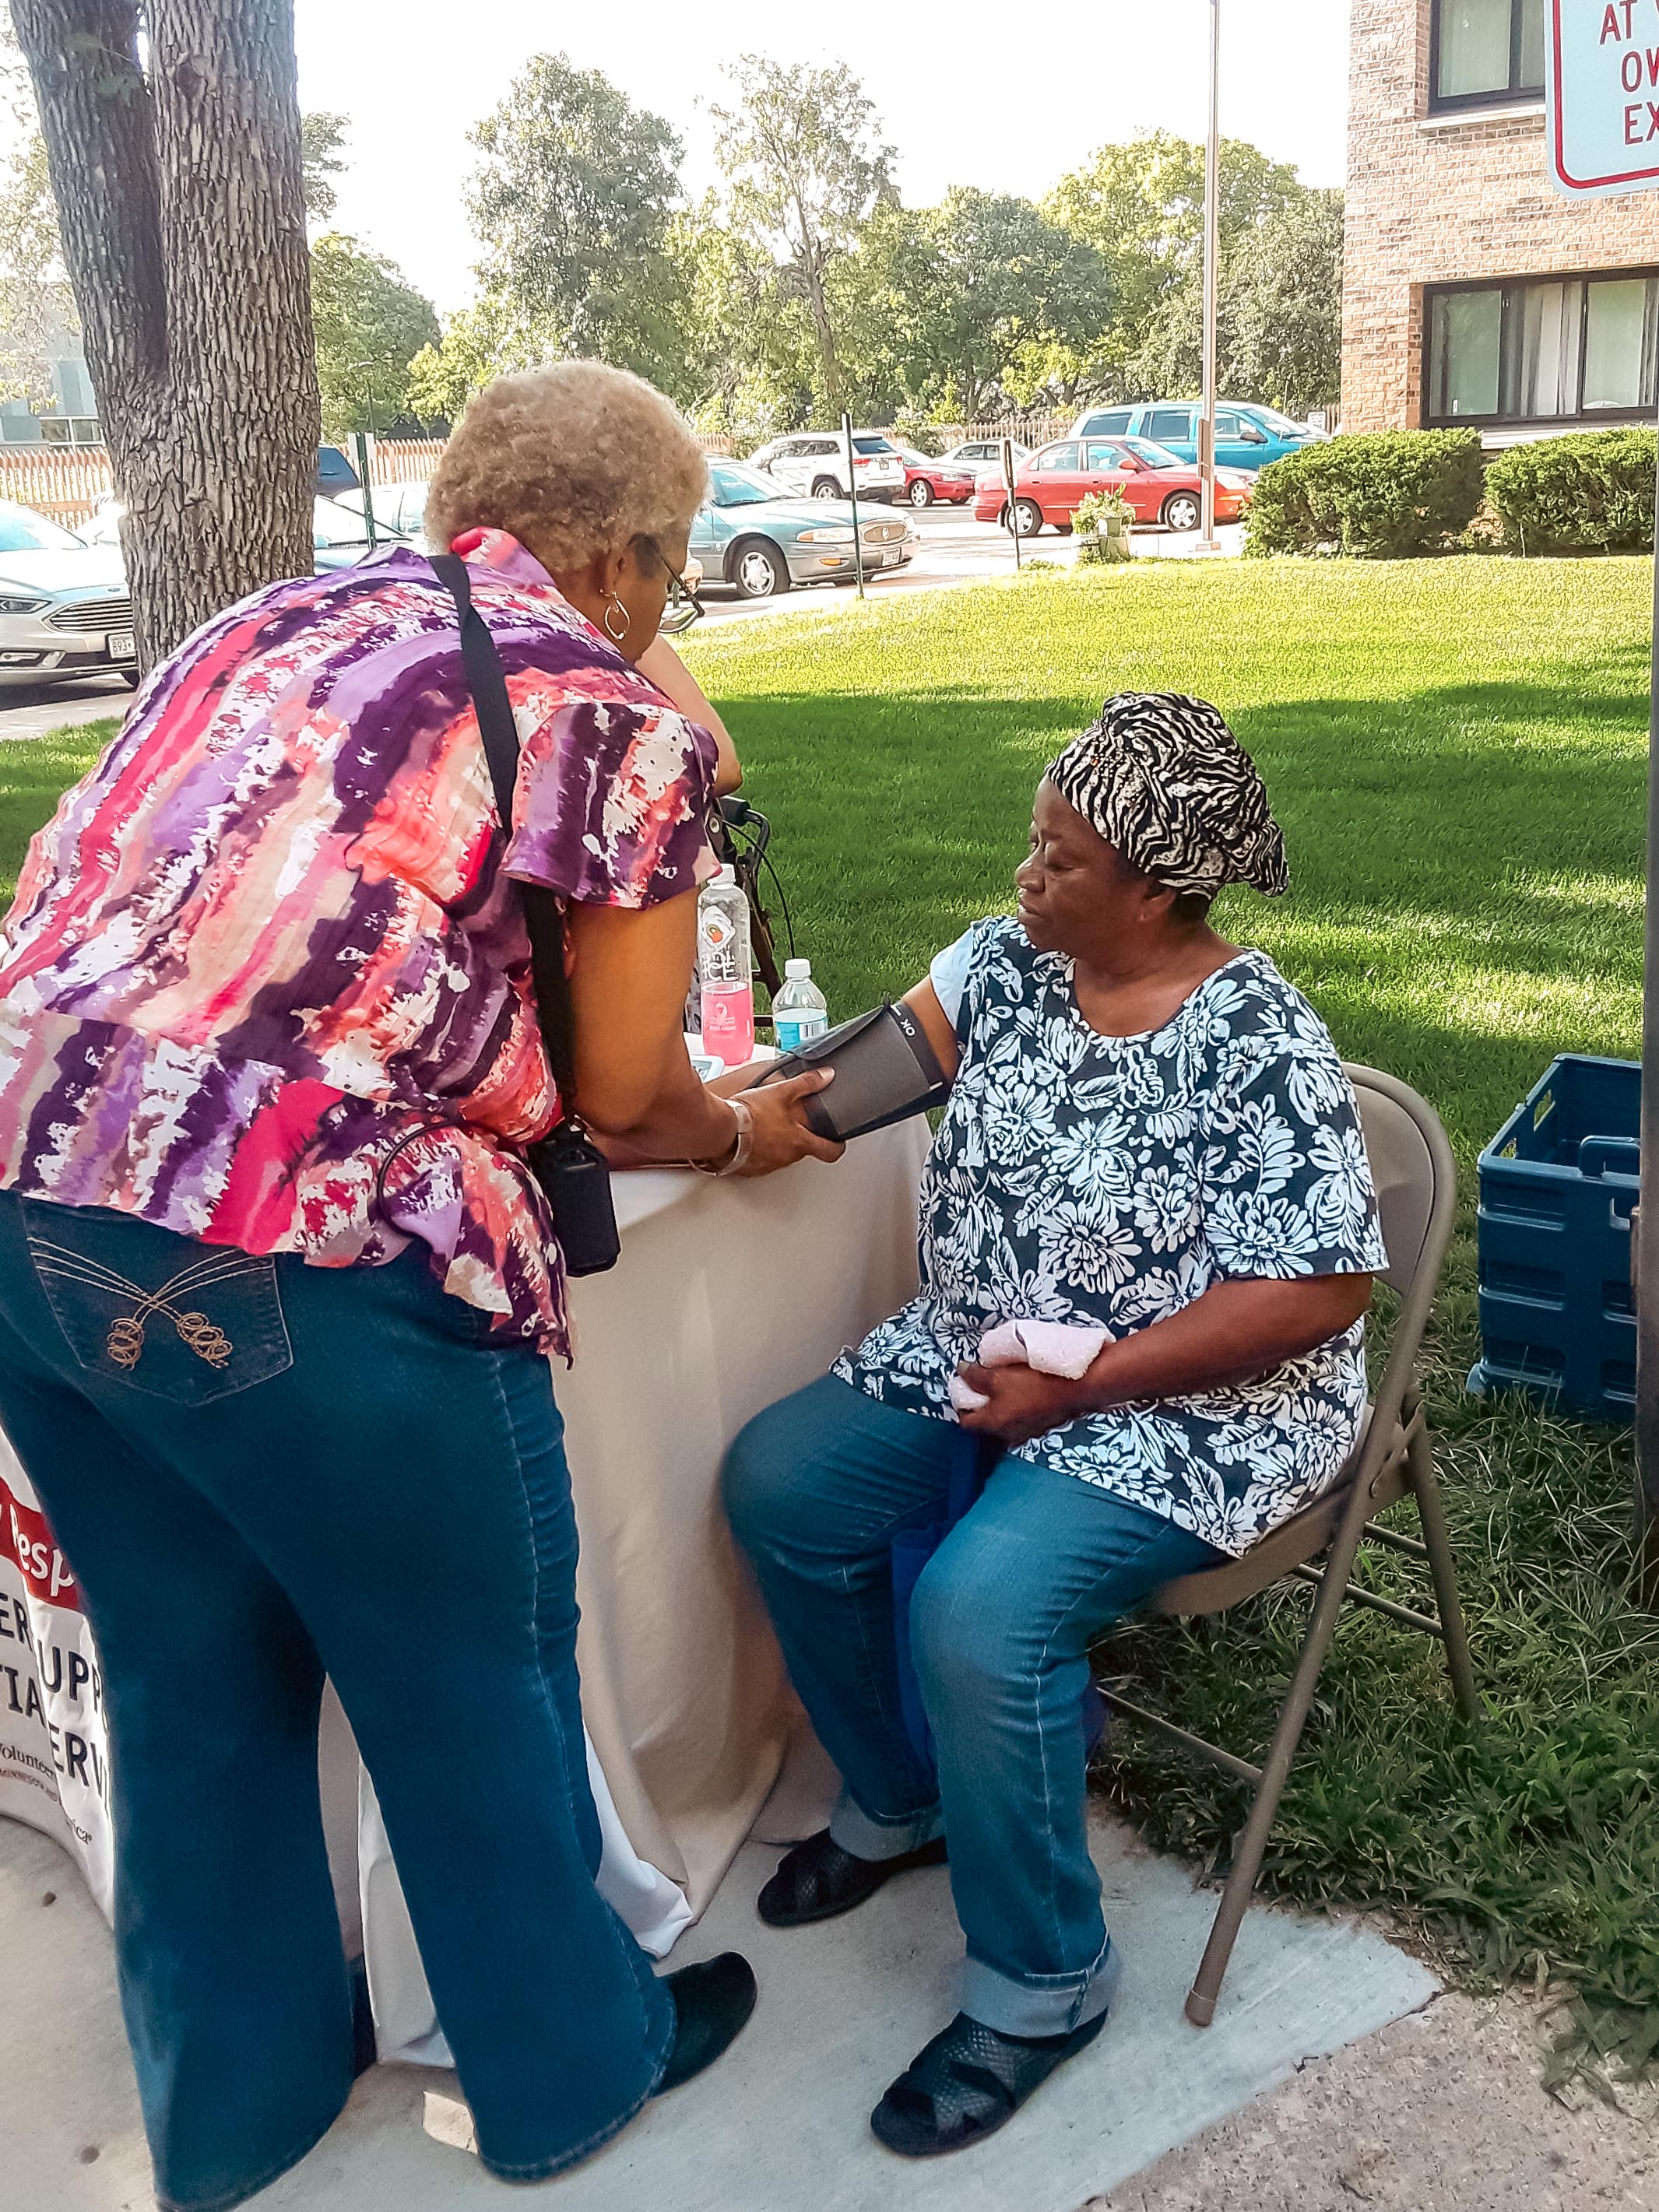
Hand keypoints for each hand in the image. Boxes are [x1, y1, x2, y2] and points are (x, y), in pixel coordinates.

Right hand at [734, 1068, 844, 1177]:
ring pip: (781, 1155)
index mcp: (799, 1142)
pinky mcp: (751, 1168)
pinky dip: (759, 1150)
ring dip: (778, 1143)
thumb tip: (827, 1076)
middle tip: (793, 1125)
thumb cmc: (749, 1115)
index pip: (830, 1151)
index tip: (837, 1142)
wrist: (720, 1130)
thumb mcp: (781, 1092)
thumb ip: (807, 1084)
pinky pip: (761, 1161)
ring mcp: (769, 1165)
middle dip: (801, 1138)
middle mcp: (787, 1157)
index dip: (837, 1146)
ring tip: (767, 1127)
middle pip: (804, 1151)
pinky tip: (751, 1137)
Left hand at [955, 1361, 1082, 1445]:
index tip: (963, 1386)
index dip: (960, 1403)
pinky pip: (1021, 1414)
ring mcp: (1027, 1430)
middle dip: (981, 1402)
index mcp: (994, 1424)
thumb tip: (962, 1371)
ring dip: (1000, 1402)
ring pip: (1004, 1417)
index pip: (965, 1422)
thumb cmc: (1035, 1384)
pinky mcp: (1042, 1422)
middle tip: (981, 1381)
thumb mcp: (998, 1376)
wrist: (1077, 1388)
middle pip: (985, 1420)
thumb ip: (976, 1376)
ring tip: (1002, 1381)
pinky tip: (1022, 1387)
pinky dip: (1017, 1403)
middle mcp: (1008, 1433)